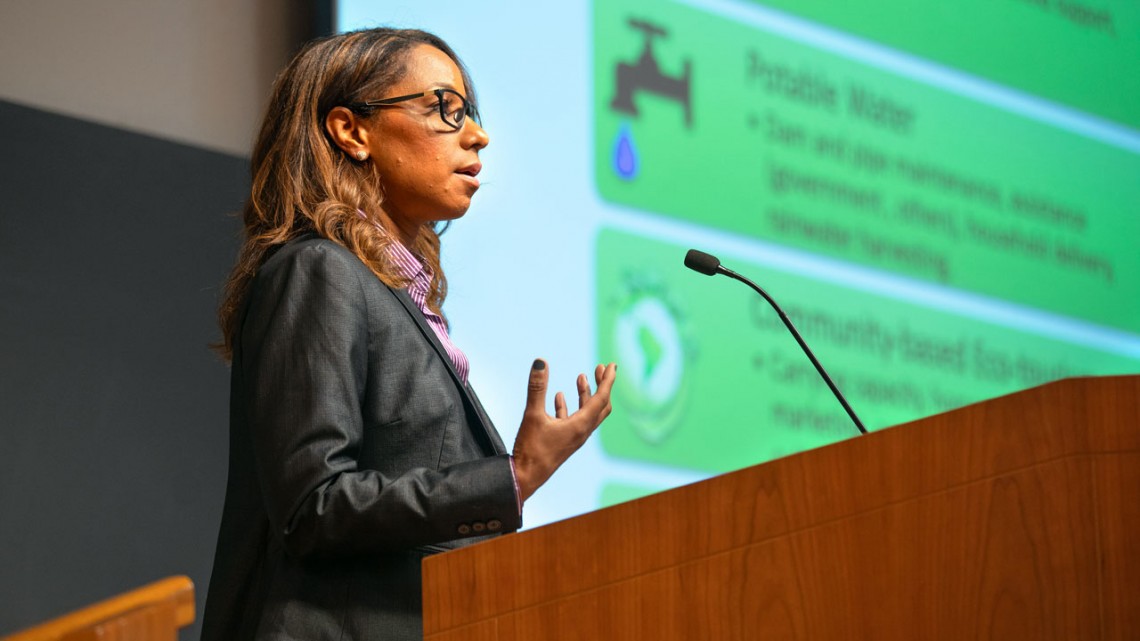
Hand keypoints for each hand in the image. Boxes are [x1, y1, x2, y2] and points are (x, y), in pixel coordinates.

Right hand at [511, 359, 616, 502]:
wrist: (524, 478)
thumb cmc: (531, 450)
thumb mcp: (532, 415)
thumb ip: (537, 388)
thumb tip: (540, 362)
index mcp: (580, 426)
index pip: (601, 398)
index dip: (607, 380)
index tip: (611, 365)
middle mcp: (581, 432)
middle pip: (600, 406)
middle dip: (601, 386)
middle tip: (599, 368)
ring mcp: (573, 438)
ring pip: (587, 413)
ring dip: (585, 395)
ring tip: (581, 378)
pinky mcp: (563, 442)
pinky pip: (572, 420)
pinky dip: (569, 406)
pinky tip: (560, 396)